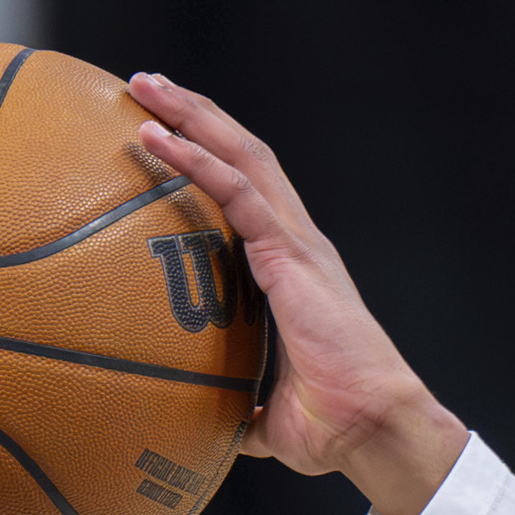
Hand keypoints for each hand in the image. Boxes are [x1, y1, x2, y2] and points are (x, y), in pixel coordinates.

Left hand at [128, 73, 467, 514]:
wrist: (371, 428)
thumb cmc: (332, 425)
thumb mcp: (268, 416)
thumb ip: (238, 409)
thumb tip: (209, 426)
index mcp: (291, 268)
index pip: (244, 193)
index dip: (207, 157)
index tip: (161, 132)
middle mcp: (295, 242)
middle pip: (241, 155)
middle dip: (194, 114)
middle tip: (143, 85)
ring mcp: (296, 242)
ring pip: (240, 155)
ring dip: (191, 117)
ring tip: (144, 86)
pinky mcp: (292, 254)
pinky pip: (237, 192)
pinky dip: (197, 160)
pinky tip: (159, 138)